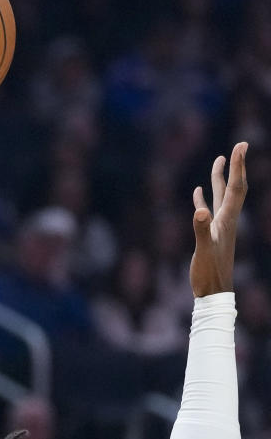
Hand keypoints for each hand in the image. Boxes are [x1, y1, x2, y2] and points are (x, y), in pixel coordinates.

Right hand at [190, 141, 246, 296]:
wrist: (213, 292)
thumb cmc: (209, 274)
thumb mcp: (204, 251)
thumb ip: (201, 230)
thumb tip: (200, 210)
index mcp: (227, 220)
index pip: (235, 187)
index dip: (238, 166)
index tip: (240, 145)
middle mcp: (226, 220)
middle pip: (233, 187)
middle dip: (236, 166)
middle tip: (238, 145)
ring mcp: (218, 226)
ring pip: (221, 196)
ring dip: (220, 178)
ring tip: (219, 160)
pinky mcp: (209, 234)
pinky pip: (207, 210)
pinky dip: (203, 198)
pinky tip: (198, 192)